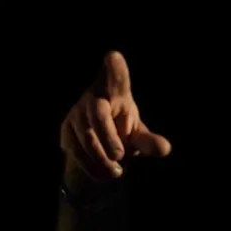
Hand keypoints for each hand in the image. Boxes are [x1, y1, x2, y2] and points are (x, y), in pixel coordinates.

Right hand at [59, 51, 171, 185]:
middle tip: (121, 157)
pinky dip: (93, 167)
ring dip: (102, 159)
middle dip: (109, 137)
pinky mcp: (66, 131)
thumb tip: (164, 148)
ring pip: (86, 137)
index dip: (115, 69)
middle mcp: (94, 99)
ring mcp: (76, 114)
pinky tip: (105, 173)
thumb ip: (150, 142)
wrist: (97, 151)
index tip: (113, 56)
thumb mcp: (139, 137)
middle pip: (98, 112)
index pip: (116, 79)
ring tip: (117, 171)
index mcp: (116, 94)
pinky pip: (77, 152)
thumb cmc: (122, 133)